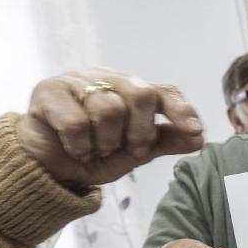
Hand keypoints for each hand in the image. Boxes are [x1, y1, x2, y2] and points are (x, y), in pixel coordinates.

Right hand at [16, 68, 203, 186]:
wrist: (49, 168)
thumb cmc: (94, 154)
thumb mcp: (134, 154)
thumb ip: (165, 142)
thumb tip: (199, 138)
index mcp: (132, 90)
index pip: (164, 91)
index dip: (181, 109)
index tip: (194, 130)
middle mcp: (107, 78)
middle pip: (141, 94)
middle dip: (140, 132)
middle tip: (130, 150)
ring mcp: (77, 80)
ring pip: (108, 109)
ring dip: (105, 142)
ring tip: (95, 149)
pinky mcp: (48, 90)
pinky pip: (76, 122)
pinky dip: (79, 145)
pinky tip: (75, 148)